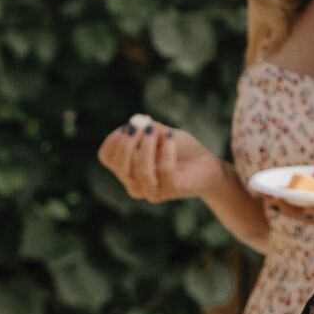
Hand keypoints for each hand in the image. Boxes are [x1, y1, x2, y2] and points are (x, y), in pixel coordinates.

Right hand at [99, 118, 222, 207]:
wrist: (207, 166)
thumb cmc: (181, 149)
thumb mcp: (160, 133)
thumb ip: (147, 127)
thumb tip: (136, 122)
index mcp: (127, 170)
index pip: (106, 157)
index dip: (113, 140)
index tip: (128, 127)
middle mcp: (135, 184)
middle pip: (119, 165)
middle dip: (127, 143)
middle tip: (140, 126)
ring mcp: (152, 191)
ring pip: (140, 170)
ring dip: (147, 146)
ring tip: (158, 130)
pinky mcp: (171, 192)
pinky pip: (164, 170)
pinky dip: (166, 150)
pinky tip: (171, 137)